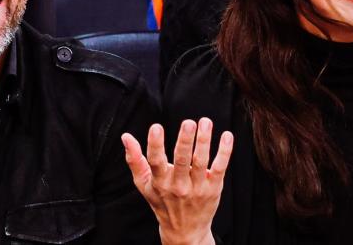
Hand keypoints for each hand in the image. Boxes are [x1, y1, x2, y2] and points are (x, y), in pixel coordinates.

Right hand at [123, 118, 232, 244]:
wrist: (184, 231)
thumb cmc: (162, 202)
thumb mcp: (144, 185)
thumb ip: (135, 160)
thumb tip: (126, 137)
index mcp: (160, 182)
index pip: (155, 162)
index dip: (155, 145)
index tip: (156, 127)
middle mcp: (178, 186)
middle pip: (182, 160)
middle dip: (185, 141)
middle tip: (189, 123)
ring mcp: (197, 188)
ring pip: (201, 162)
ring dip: (204, 140)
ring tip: (205, 122)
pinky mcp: (213, 188)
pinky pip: (220, 167)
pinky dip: (224, 151)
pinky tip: (226, 135)